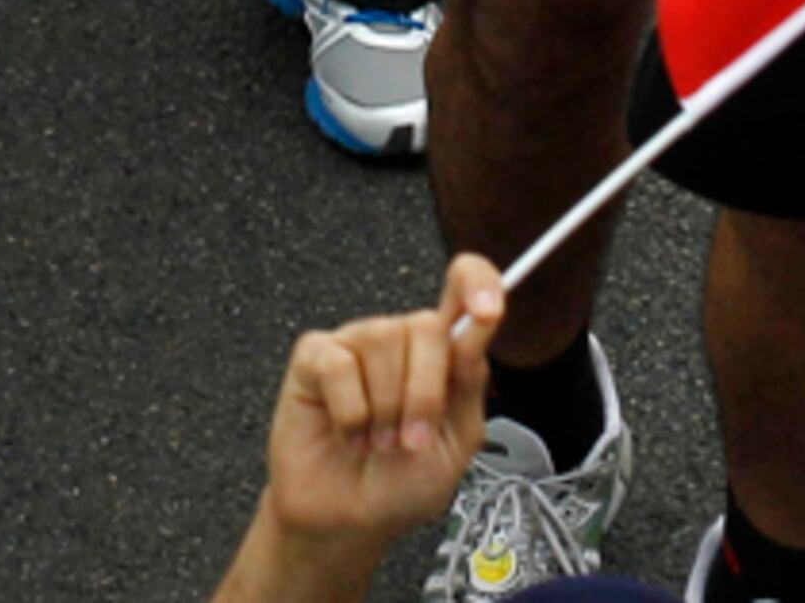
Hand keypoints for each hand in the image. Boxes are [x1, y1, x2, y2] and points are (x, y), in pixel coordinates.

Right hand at [257, 257, 505, 553]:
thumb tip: (474, 330)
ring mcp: (356, 344)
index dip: (478, 283)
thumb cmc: (402, 484)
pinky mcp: (315, 356)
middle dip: (424, 396)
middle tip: (411, 438)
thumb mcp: (456, 443)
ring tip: (377, 438)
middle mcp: (399, 340)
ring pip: (382, 344)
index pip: (464, 290)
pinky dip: (350, 413)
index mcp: (442, 356)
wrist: (349, 520)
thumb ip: (468, 385)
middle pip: (425, 326)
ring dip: (385, 412)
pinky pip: (339, 365)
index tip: (490, 309)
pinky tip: (348, 432)